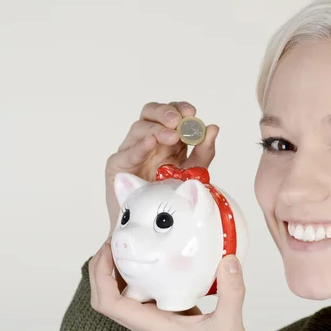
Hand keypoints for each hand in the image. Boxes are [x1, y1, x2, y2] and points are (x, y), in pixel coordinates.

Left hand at [89, 239, 254, 330]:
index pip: (109, 303)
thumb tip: (227, 259)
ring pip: (125, 297)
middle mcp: (150, 324)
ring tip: (132, 247)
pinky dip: (145, 279)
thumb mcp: (229, 323)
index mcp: (154, 326)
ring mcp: (158, 323)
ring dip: (120, 273)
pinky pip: (147, 297)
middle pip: (108, 298)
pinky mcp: (171, 321)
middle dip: (103, 268)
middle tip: (115, 241)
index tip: (109, 248)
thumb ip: (230, 290)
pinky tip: (162, 265)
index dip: (101, 274)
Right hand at [104, 102, 219, 237]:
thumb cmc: (169, 195)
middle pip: (151, 113)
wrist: (150, 222)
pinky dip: (139, 146)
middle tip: (178, 121)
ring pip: (139, 128)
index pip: (171, 114)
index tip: (192, 113)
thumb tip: (213, 128)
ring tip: (172, 136)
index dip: (180, 108)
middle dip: (165, 112)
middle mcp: (148, 140)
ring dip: (157, 129)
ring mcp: (132, 150)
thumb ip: (203, 152)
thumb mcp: (193, 171)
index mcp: (167, 138)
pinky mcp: (118, 165)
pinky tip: (151, 143)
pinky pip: (127, 152)